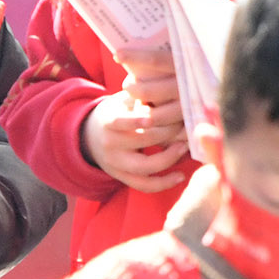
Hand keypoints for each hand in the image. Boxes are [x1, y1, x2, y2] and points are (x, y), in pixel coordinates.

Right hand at [82, 69, 190, 191]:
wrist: (91, 137)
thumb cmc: (118, 112)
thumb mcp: (124, 100)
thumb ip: (141, 96)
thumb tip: (170, 93)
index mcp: (109, 121)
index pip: (123, 121)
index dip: (139, 119)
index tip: (157, 116)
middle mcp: (111, 144)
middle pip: (143, 140)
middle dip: (169, 133)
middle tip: (187, 126)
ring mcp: (115, 164)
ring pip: (144, 167)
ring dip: (169, 158)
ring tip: (185, 147)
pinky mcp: (122, 177)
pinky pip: (143, 185)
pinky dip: (163, 183)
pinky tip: (180, 176)